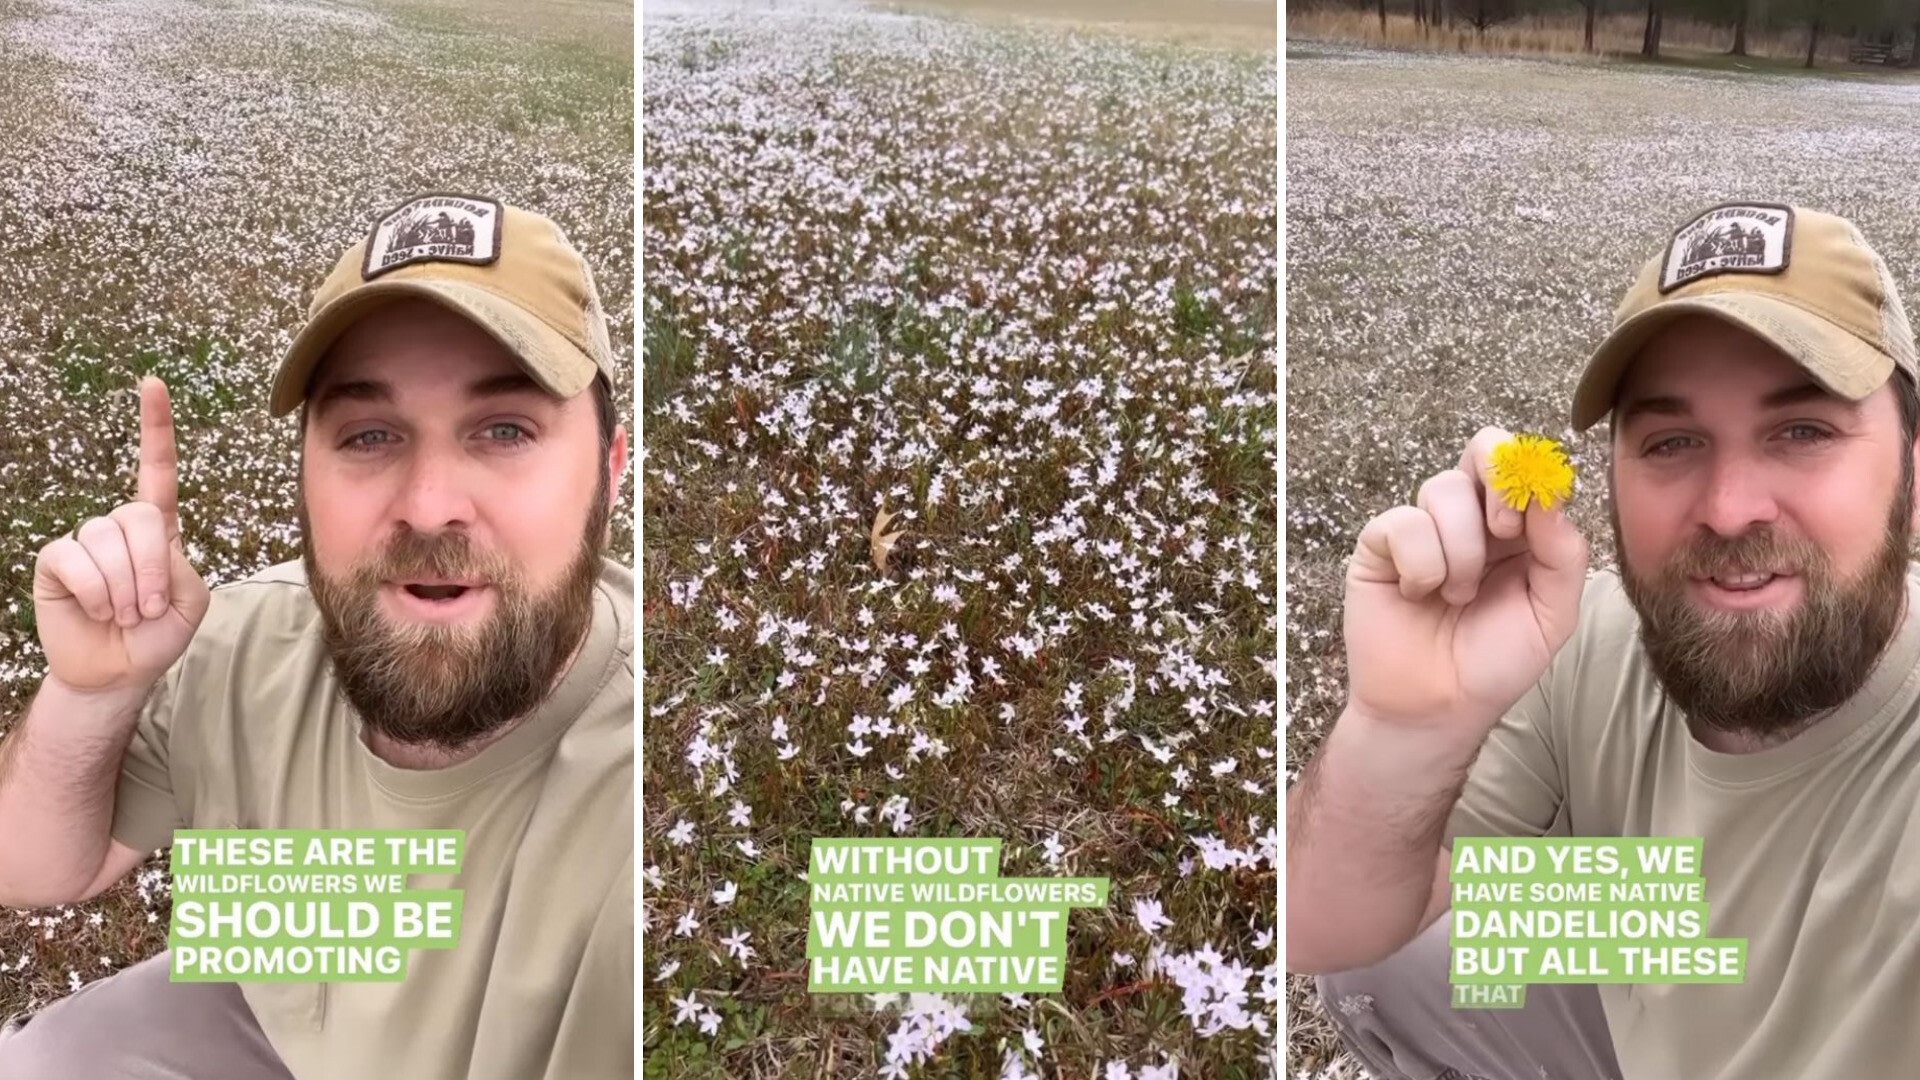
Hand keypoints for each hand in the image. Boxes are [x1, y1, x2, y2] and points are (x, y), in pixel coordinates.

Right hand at [31, 377, 211, 695]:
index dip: (154, 427)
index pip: (156, 470)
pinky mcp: (55, 560)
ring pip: (106, 541)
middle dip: (152, 569)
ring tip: (125, 614)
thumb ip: (179, 566)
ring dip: (125, 587)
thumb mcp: (191, 601)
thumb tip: (141, 550)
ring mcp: (85, 541)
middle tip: (150, 607)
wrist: (120, 671)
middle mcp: (119, 527)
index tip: (152, 382)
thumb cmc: (158, 634)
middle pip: (140, 518)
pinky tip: (99, 611)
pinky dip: (95, 591)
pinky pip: (75, 559)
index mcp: (159, 528)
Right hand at [1342, 426, 1589, 733]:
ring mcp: (1422, 528)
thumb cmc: (1494, 662)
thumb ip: (1563, 553)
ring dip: (1461, 551)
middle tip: (1503, 532)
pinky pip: (1402, 523)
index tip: (1530, 522)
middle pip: (1484, 447)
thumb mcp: (1552, 614)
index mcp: (1517, 529)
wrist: (1437, 708)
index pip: (1526, 466)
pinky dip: (1421, 564)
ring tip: (1458, 595)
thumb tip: (1548, 495)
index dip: (1531, 476)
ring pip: (1444, 489)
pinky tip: (1420, 594)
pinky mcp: (1380, 545)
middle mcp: (1470, 519)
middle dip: (1499, 481)